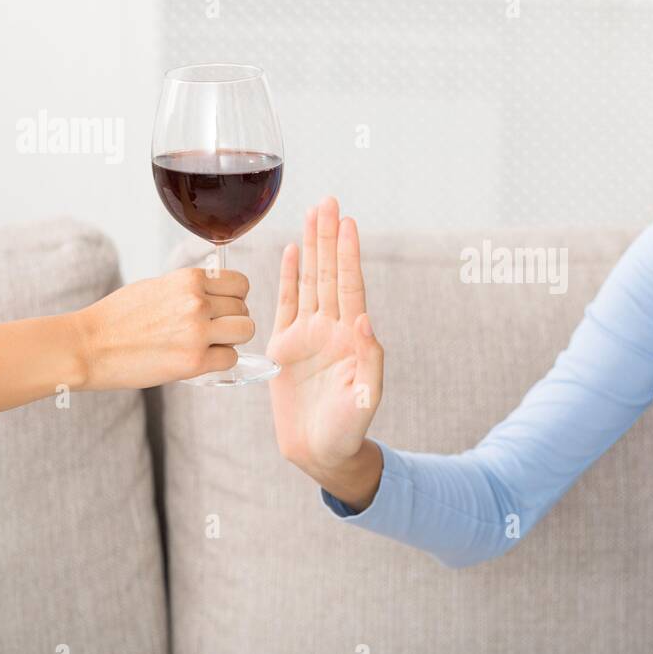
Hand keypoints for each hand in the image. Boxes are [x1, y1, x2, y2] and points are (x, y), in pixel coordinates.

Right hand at [69, 266, 253, 389]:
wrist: (87, 346)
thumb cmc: (117, 318)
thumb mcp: (156, 287)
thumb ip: (189, 289)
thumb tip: (216, 294)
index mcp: (188, 280)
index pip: (240, 284)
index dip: (234, 297)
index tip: (222, 307)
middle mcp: (197, 302)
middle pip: (244, 309)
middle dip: (231, 320)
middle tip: (210, 331)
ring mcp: (197, 332)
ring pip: (245, 331)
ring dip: (230, 340)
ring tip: (208, 344)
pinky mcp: (193, 361)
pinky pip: (231, 358)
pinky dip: (219, 361)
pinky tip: (199, 359)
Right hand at [266, 196, 383, 479]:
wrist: (321, 452)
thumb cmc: (349, 429)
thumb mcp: (366, 396)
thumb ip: (368, 358)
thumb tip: (363, 319)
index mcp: (351, 337)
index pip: (349, 286)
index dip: (347, 254)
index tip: (348, 222)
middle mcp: (331, 329)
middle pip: (329, 273)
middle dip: (329, 237)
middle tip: (329, 200)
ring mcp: (308, 335)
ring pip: (309, 281)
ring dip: (311, 248)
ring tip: (313, 213)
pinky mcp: (284, 347)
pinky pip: (286, 304)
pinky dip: (289, 277)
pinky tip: (292, 251)